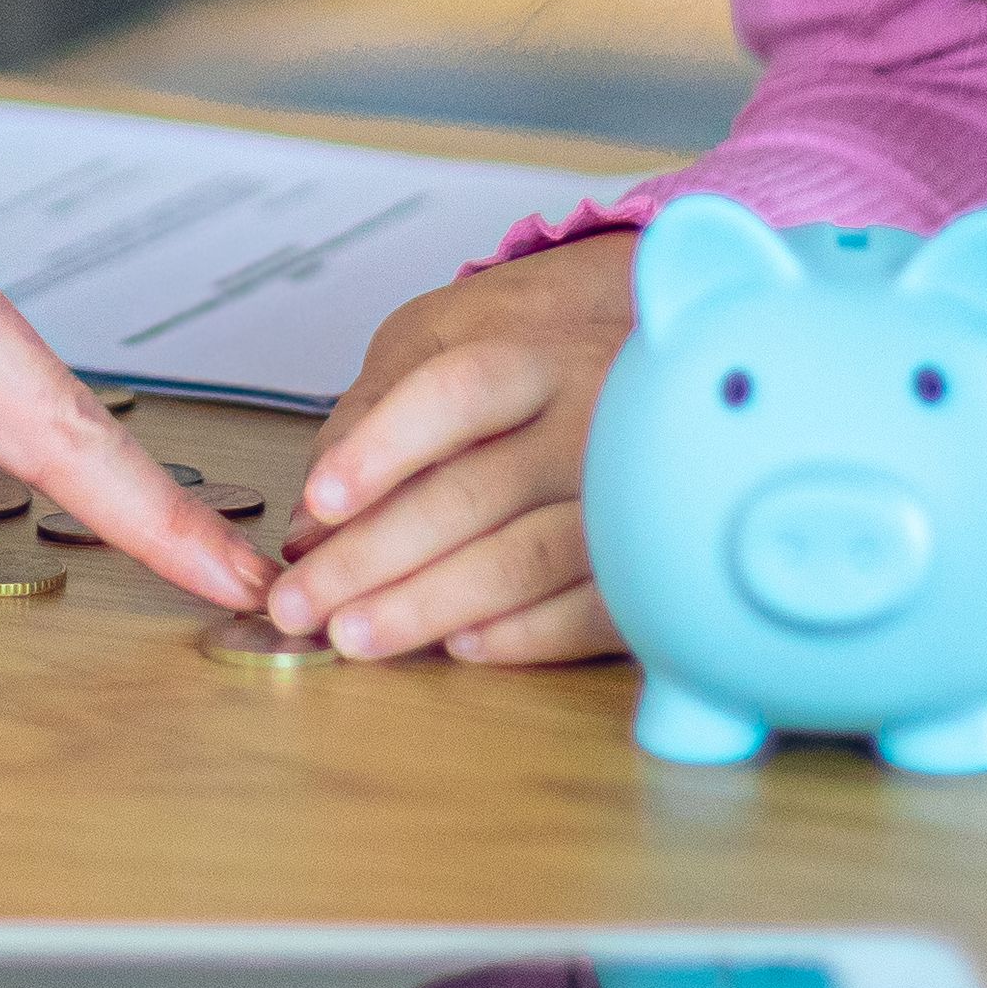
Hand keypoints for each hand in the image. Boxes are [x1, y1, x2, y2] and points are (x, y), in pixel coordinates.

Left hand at [263, 234, 639, 664]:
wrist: (689, 396)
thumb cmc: (550, 370)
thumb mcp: (462, 339)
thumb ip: (382, 402)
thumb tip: (312, 510)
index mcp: (543, 357)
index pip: (459, 391)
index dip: (382, 447)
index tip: (318, 502)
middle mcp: (594, 420)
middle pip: (473, 492)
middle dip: (370, 556)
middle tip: (297, 602)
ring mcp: (633, 494)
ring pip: (522, 558)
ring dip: (428, 605)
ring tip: (353, 635)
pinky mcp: (660, 560)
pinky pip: (591, 610)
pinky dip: (522, 636)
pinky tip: (461, 648)